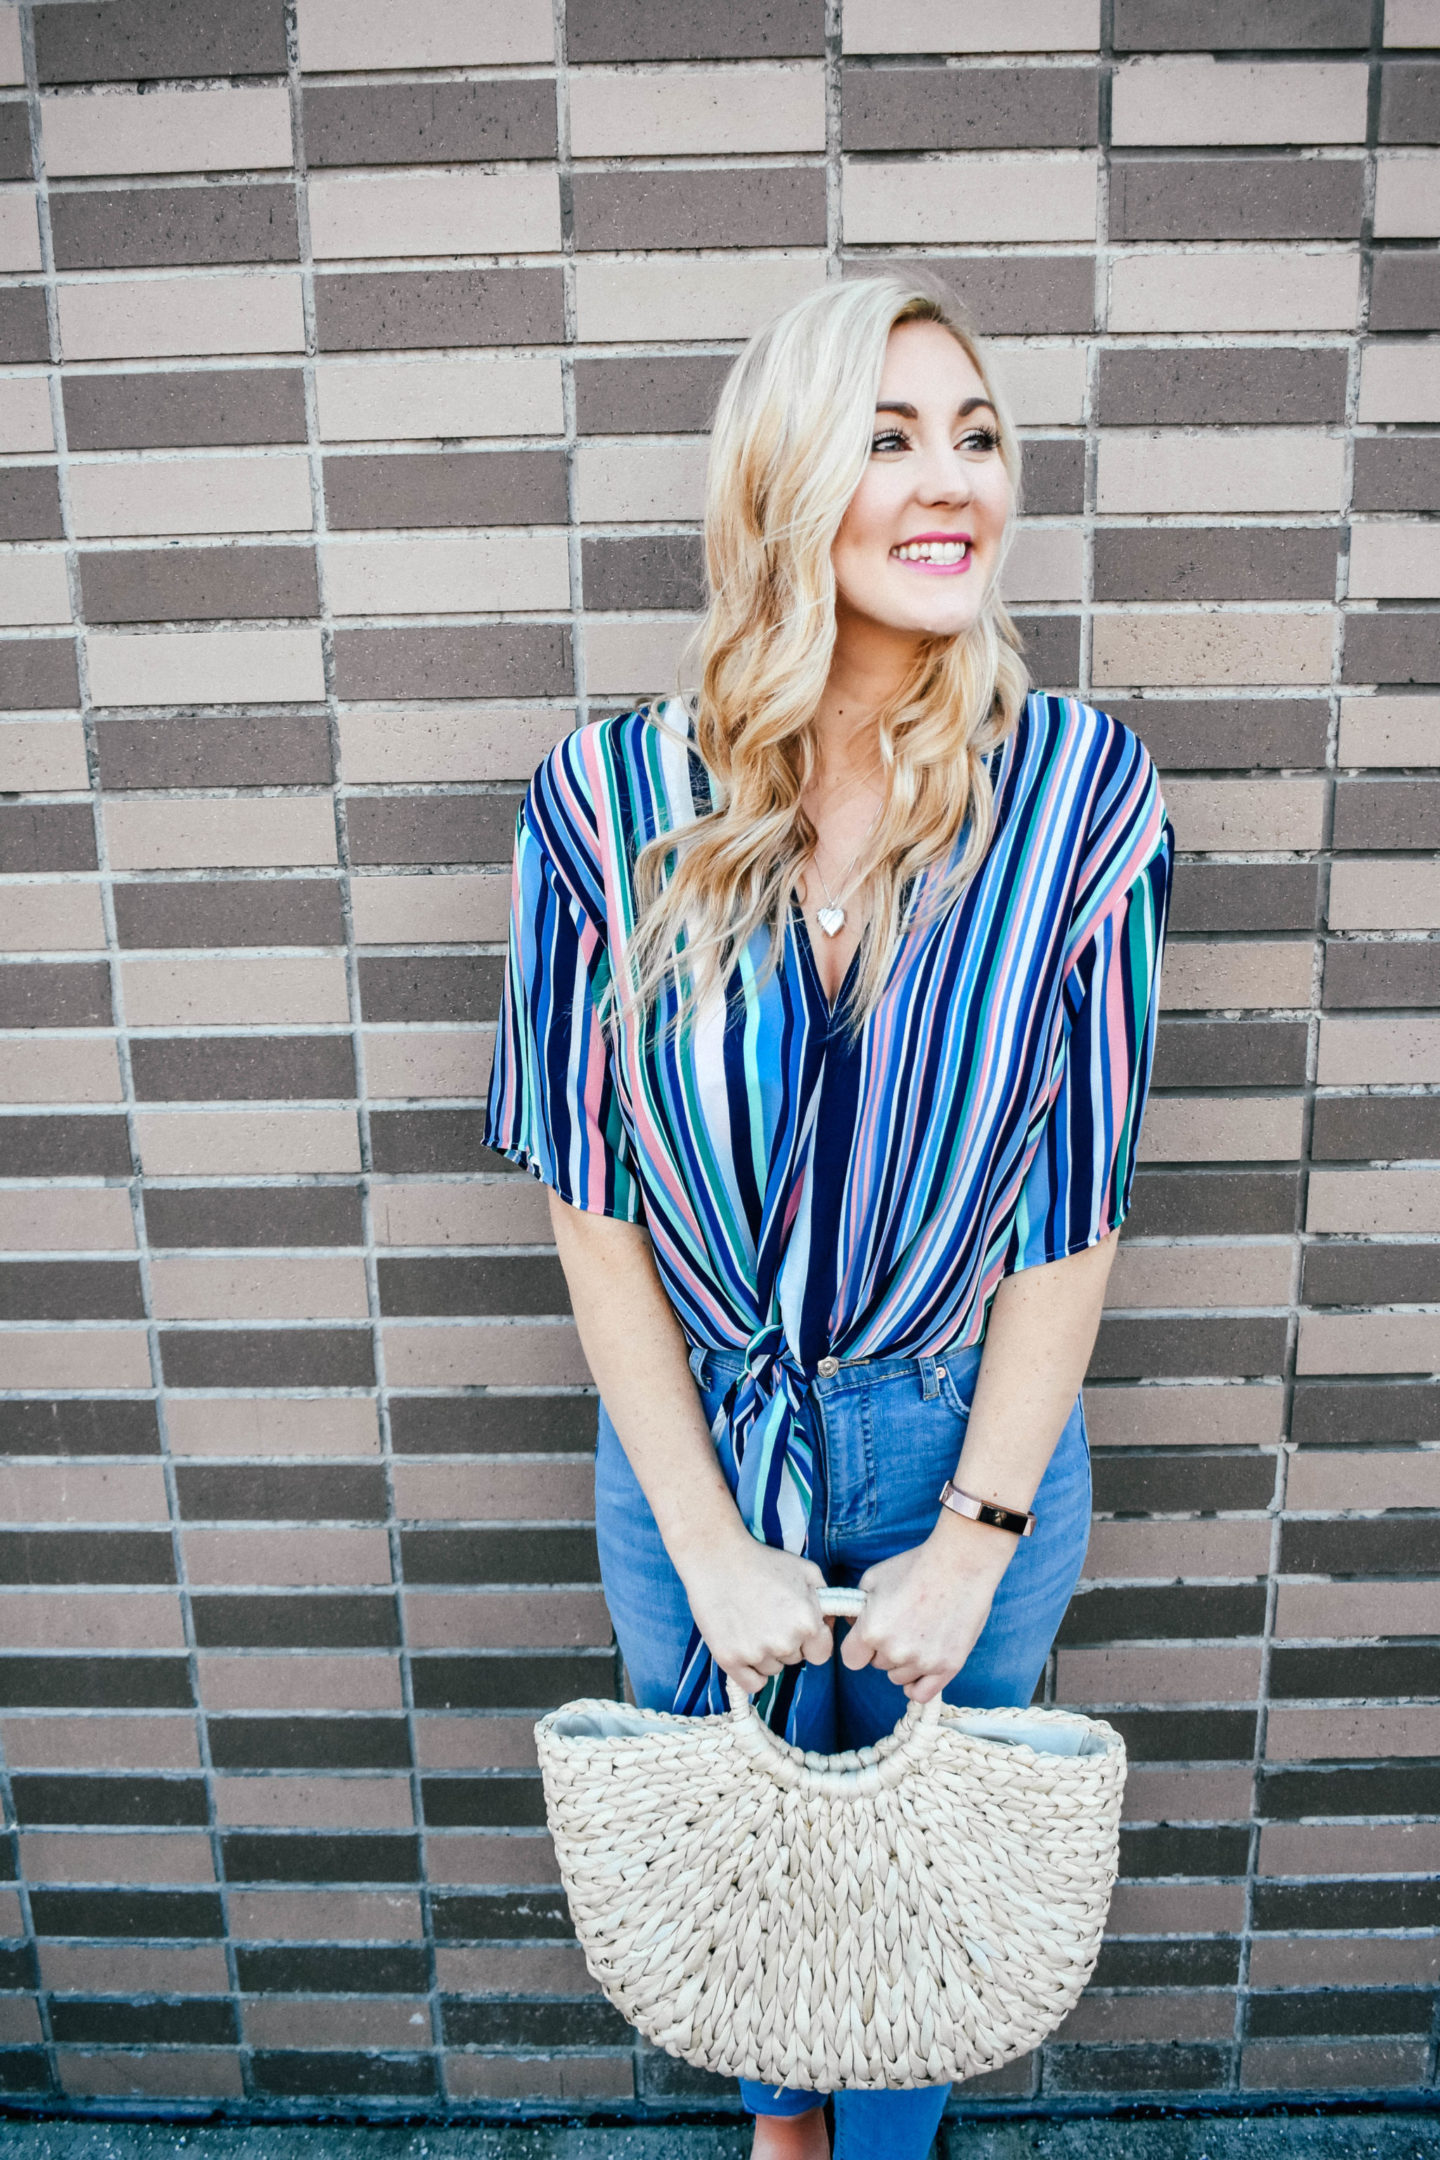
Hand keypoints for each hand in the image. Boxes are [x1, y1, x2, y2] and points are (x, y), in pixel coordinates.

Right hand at [675, 1529, 833, 1695]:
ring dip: (765, 1654)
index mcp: (807, 1623)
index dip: (810, 1641)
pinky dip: (750, 1673)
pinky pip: (752, 1684)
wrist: (716, 1559)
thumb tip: (828, 1623)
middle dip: (786, 1643)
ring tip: (750, 1623)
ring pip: (772, 1670)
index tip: (795, 1628)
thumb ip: (826, 1600)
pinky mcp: (730, 1660)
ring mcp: (756, 1653)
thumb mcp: (806, 1570)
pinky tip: (743, 1648)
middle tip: (767, 1617)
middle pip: (794, 1660)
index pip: (821, 1654)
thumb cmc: (763, 1562)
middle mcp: (784, 1643)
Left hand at [839, 1519, 1015, 1701]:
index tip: (869, 1636)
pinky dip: (918, 1684)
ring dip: (904, 1662)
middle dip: (885, 1648)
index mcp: (872, 1631)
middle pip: (878, 1665)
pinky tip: (922, 1667)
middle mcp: (895, 1652)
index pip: (851, 1659)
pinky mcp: (948, 1667)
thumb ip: (857, 1607)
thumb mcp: (873, 1578)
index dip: (858, 1647)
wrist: (960, 1564)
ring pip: (899, 1677)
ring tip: (919, 1634)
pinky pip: (922, 1693)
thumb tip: (854, 1626)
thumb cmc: (915, 1566)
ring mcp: (923, 1662)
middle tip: (903, 1624)